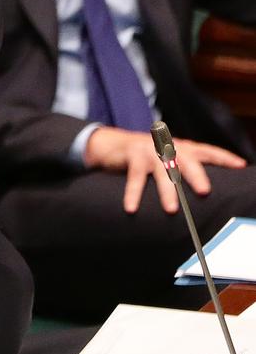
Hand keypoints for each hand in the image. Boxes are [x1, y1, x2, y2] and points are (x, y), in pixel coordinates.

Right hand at [84, 126, 246, 213]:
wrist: (114, 144)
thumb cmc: (148, 156)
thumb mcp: (168, 158)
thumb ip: (185, 167)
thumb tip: (208, 190)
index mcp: (182, 148)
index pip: (207, 151)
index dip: (223, 158)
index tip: (239, 165)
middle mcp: (168, 147)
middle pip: (186, 160)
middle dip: (196, 176)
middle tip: (204, 191)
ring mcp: (150, 151)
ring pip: (162, 172)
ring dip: (167, 191)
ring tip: (171, 209)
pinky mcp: (133, 156)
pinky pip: (135, 178)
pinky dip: (133, 194)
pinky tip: (132, 208)